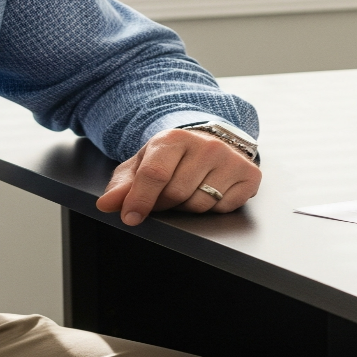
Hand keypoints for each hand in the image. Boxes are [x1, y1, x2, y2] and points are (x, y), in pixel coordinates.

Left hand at [95, 129, 260, 224]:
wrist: (211, 141)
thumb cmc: (173, 157)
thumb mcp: (143, 164)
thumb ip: (123, 186)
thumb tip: (106, 204)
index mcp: (174, 138)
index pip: (155, 175)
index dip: (140, 201)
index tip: (131, 217)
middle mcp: (206, 145)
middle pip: (176, 195)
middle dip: (164, 204)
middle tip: (164, 196)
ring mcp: (231, 159)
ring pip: (200, 205)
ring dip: (188, 207)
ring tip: (189, 189)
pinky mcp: (250, 175)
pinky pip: (224, 208)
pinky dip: (214, 208)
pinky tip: (211, 190)